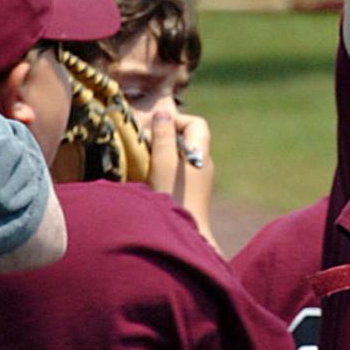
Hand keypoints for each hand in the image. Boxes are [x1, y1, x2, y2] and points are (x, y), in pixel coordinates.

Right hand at [148, 107, 220, 252]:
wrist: (185, 238)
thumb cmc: (172, 198)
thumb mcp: (163, 162)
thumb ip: (164, 136)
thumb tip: (164, 111)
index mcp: (201, 154)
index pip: (196, 123)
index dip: (175, 121)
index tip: (154, 130)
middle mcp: (204, 166)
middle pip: (188, 139)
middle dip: (165, 138)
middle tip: (145, 147)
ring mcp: (199, 182)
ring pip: (181, 157)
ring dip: (162, 156)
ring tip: (145, 165)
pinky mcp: (191, 196)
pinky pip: (178, 174)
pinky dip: (164, 171)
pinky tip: (150, 183)